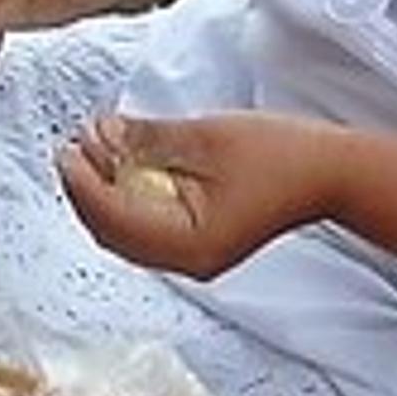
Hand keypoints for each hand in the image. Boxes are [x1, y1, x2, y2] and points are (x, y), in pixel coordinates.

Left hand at [55, 110, 338, 276]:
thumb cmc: (281, 156)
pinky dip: (127, 201)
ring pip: (126, 234)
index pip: (113, 217)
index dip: (83, 182)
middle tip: (72, 147)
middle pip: (113, 232)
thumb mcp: (204, 137)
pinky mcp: (199, 245)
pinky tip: (121, 170)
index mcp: (188, 243)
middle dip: (87, 189)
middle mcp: (187, 262)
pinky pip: (146, 231)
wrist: (330, 173)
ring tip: (93, 152)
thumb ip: (146, 139)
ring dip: (104, 195)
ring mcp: (193, 258)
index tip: (66, 148)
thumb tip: (99, 133)